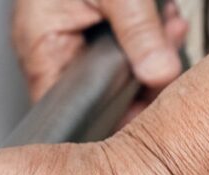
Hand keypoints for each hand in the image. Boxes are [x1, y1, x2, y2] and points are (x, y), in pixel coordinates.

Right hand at [13, 0, 188, 122]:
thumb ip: (138, 32)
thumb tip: (160, 74)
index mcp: (40, 44)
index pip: (67, 109)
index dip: (105, 118)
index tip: (141, 115)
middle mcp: (50, 46)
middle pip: (96, 91)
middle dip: (139, 80)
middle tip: (168, 63)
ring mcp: (69, 34)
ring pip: (114, 68)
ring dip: (149, 53)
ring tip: (168, 29)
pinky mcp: (88, 24)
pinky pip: (120, 45)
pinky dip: (146, 35)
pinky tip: (163, 22)